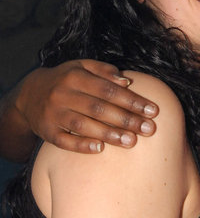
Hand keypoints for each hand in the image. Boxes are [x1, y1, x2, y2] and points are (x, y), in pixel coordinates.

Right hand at [16, 60, 158, 153]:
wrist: (29, 95)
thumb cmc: (65, 80)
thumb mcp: (81, 67)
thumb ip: (104, 71)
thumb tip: (126, 82)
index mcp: (74, 76)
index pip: (108, 89)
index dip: (132, 100)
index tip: (152, 110)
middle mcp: (62, 94)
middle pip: (98, 108)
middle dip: (126, 119)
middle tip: (149, 129)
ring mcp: (52, 114)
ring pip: (83, 125)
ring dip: (108, 134)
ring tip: (131, 141)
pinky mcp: (46, 132)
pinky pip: (64, 141)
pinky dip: (81, 145)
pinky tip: (100, 149)